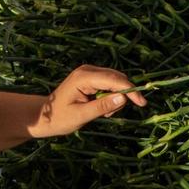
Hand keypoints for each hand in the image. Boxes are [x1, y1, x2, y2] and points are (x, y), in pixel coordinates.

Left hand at [29, 66, 147, 139]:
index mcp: (83, 77)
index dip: (130, 90)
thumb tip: (124, 98)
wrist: (46, 115)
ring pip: (115, 81)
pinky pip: (110, 84)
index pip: (113, 80)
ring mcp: (89, 72)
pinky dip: (111, 97)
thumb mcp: (82, 116)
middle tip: (111, 115)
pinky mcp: (91, 78)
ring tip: (103, 113)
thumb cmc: (60, 118)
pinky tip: (100, 108)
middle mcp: (87, 70)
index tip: (142, 103)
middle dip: (123, 96)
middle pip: (117, 78)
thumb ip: (102, 106)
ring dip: (116, 98)